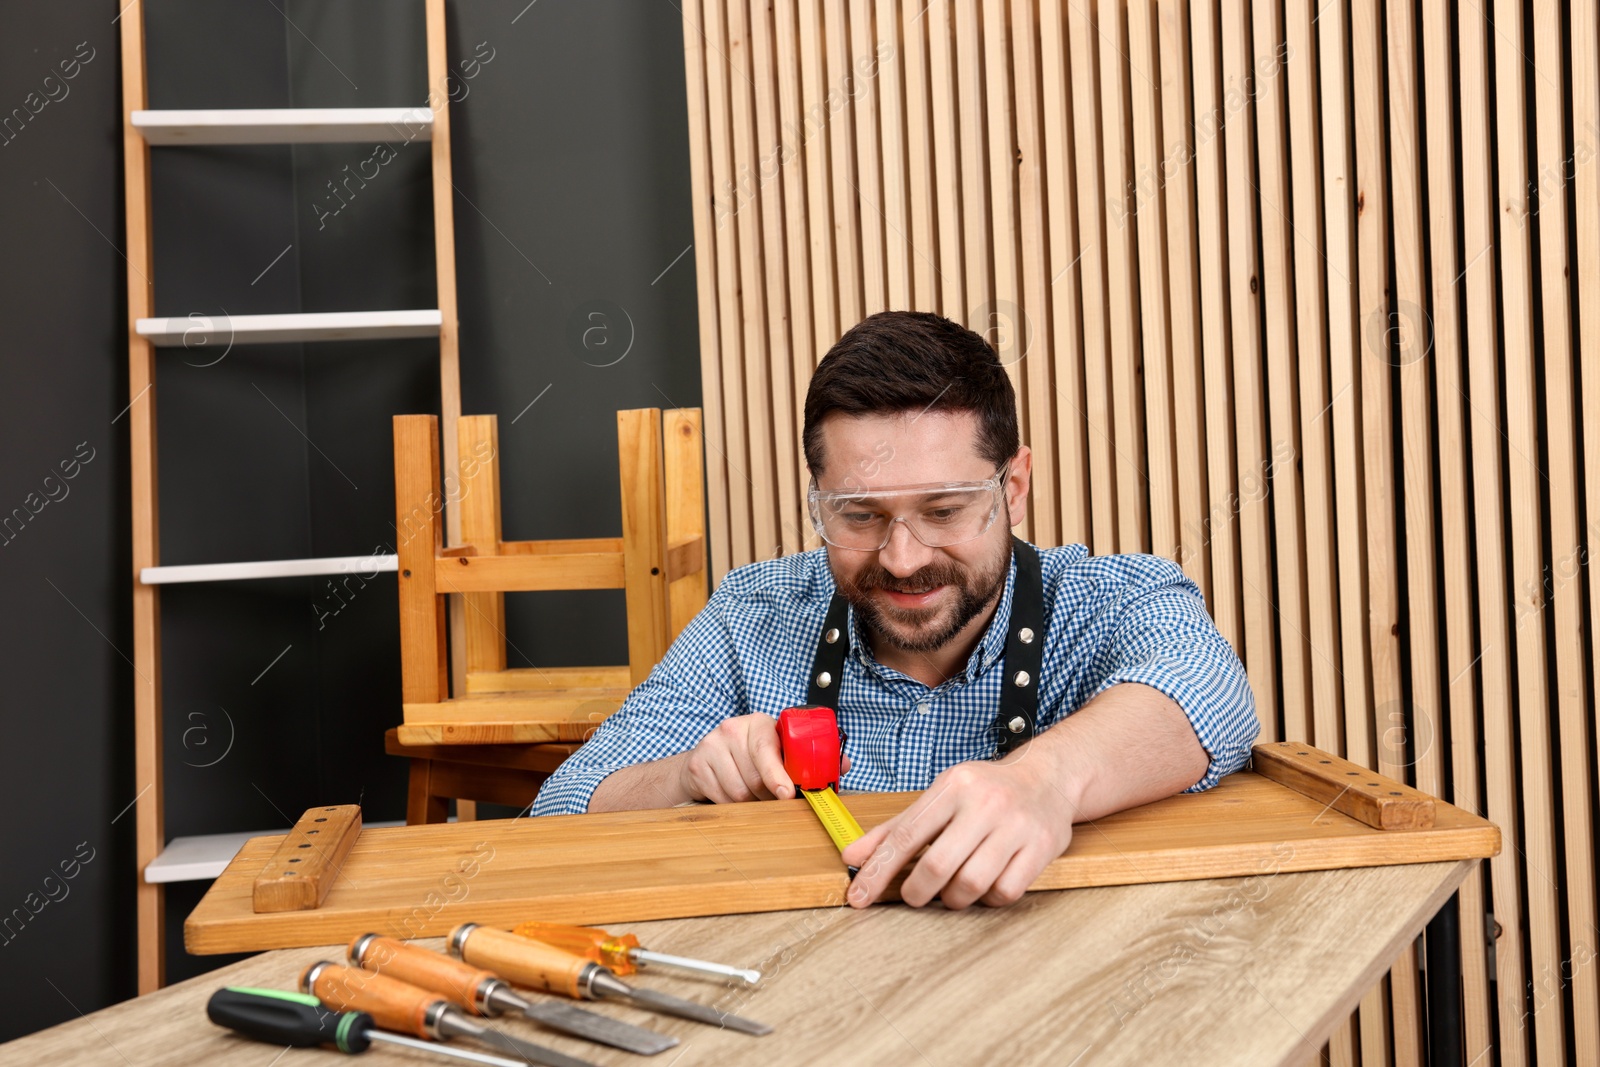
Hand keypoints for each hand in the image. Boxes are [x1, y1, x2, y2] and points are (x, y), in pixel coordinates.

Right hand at [678, 714, 853, 803]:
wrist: (706, 759)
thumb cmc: (753, 757)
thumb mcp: (780, 750)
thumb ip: (812, 758)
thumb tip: (844, 765)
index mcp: (758, 723)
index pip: (766, 748)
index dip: (778, 773)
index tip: (787, 794)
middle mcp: (732, 729)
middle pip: (755, 777)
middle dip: (769, 795)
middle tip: (775, 799)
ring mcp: (711, 746)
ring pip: (739, 792)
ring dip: (752, 803)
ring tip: (755, 795)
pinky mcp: (697, 766)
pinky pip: (722, 799)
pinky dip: (733, 806)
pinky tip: (735, 796)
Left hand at [839, 754, 1076, 909]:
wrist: (1048, 778)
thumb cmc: (985, 790)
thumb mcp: (940, 796)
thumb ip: (896, 827)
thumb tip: (852, 855)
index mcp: (953, 786)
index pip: (905, 834)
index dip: (878, 870)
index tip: (858, 897)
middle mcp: (985, 803)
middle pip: (938, 865)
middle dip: (918, 891)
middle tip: (915, 895)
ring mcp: (1017, 826)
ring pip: (972, 884)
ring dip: (953, 898)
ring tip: (951, 890)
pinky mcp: (1042, 847)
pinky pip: (1005, 892)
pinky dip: (988, 899)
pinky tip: (985, 886)